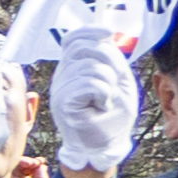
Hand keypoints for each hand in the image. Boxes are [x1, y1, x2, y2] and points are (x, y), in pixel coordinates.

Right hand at [47, 39, 138, 177]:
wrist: (103, 147)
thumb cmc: (111, 117)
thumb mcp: (118, 82)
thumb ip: (111, 61)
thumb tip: (108, 38)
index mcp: (73, 69)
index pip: (73, 39)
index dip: (90, 30)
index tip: (109, 33)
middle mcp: (62, 76)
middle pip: (84, 48)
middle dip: (109, 60)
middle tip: (113, 83)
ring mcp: (60, 89)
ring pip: (91, 67)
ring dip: (109, 83)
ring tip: (106, 100)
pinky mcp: (64, 103)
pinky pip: (91, 84)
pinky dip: (104, 94)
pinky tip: (101, 106)